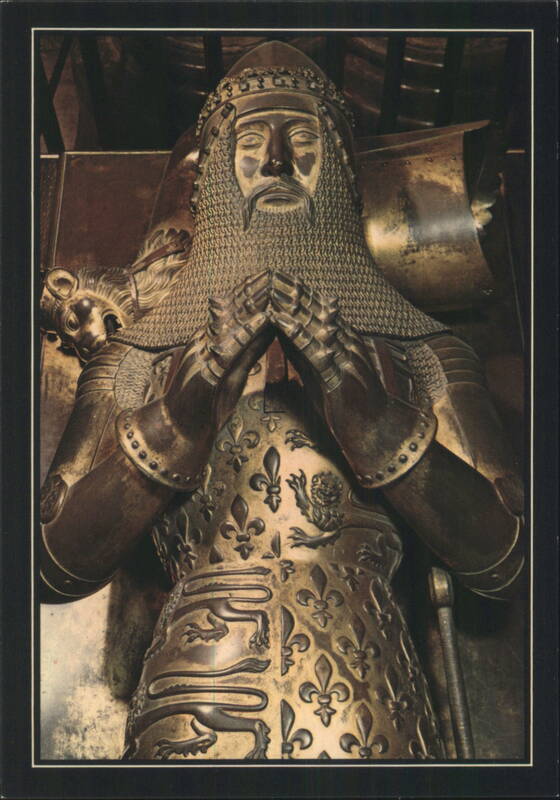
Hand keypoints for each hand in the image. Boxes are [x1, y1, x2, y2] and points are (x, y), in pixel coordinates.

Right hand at [117, 270, 273, 489]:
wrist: (179, 430)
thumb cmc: (207, 404)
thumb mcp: (234, 372)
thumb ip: (250, 351)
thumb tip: (270, 329)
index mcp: (212, 339)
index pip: (234, 308)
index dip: (255, 292)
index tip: (278, 278)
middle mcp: (205, 340)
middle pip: (231, 308)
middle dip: (256, 290)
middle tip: (280, 273)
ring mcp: (202, 353)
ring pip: (229, 321)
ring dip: (253, 303)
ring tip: (275, 288)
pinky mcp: (204, 371)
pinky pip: (227, 347)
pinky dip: (246, 332)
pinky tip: (262, 322)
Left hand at [269, 271, 434, 487]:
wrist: (379, 436)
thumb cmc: (351, 411)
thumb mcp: (325, 378)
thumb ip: (308, 357)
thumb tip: (289, 339)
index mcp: (343, 345)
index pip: (319, 313)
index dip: (300, 295)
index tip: (279, 278)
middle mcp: (346, 346)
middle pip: (318, 312)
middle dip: (294, 292)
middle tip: (273, 272)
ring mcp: (345, 359)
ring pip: (316, 325)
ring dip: (293, 306)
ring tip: (273, 287)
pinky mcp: (340, 377)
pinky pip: (315, 351)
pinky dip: (296, 334)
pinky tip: (281, 322)